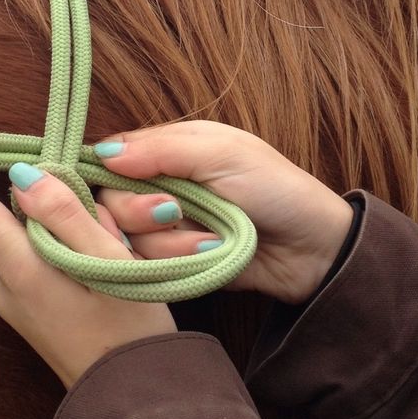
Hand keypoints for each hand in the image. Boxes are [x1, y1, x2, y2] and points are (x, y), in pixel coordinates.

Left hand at [0, 167, 175, 388]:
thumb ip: (66, 214)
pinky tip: (106, 268)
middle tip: (101, 210)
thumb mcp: (109, 262)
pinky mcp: (33, 316)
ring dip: (64, 227)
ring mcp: (17, 305)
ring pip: (30, 241)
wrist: (135, 401)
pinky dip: (68, 252)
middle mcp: (6, 287)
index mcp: (19, 270)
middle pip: (9, 220)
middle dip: (49, 200)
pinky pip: (41, 265)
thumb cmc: (130, 330)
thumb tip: (22, 173)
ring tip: (115, 244)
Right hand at [93, 121, 354, 304]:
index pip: (108, 160)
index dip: (107, 176)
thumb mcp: (223, 154)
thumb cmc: (276, 188)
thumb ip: (162, 150)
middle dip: (138, 211)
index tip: (122, 185)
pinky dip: (177, 263)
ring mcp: (166, 229)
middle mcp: (159, 187)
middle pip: (109, 204)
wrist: (312, 248)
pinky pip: (148, 268)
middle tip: (174, 212)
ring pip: (126, 240)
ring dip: (169, 242)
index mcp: (168, 150)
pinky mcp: (175, 264)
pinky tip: (209, 255)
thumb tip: (104, 154)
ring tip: (211, 239)